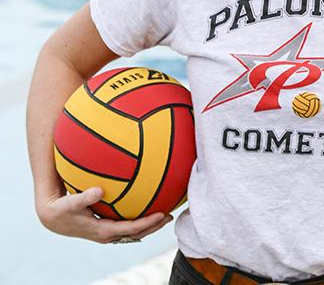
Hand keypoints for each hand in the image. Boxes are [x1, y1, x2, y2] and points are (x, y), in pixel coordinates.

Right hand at [37, 187, 172, 242]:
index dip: (147, 223)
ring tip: (165, 213)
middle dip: (154, 226)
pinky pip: (127, 224)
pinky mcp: (106, 226)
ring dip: (149, 224)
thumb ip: (84, 198)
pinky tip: (147, 206)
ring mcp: (108, 232)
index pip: (130, 229)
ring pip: (133, 231)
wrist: (53, 217)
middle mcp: (108, 234)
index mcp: (102, 231)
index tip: (162, 214)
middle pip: (137, 233)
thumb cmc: (62, 209)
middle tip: (171, 215)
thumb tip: (99, 190)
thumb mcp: (70, 203)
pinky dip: (139, 219)